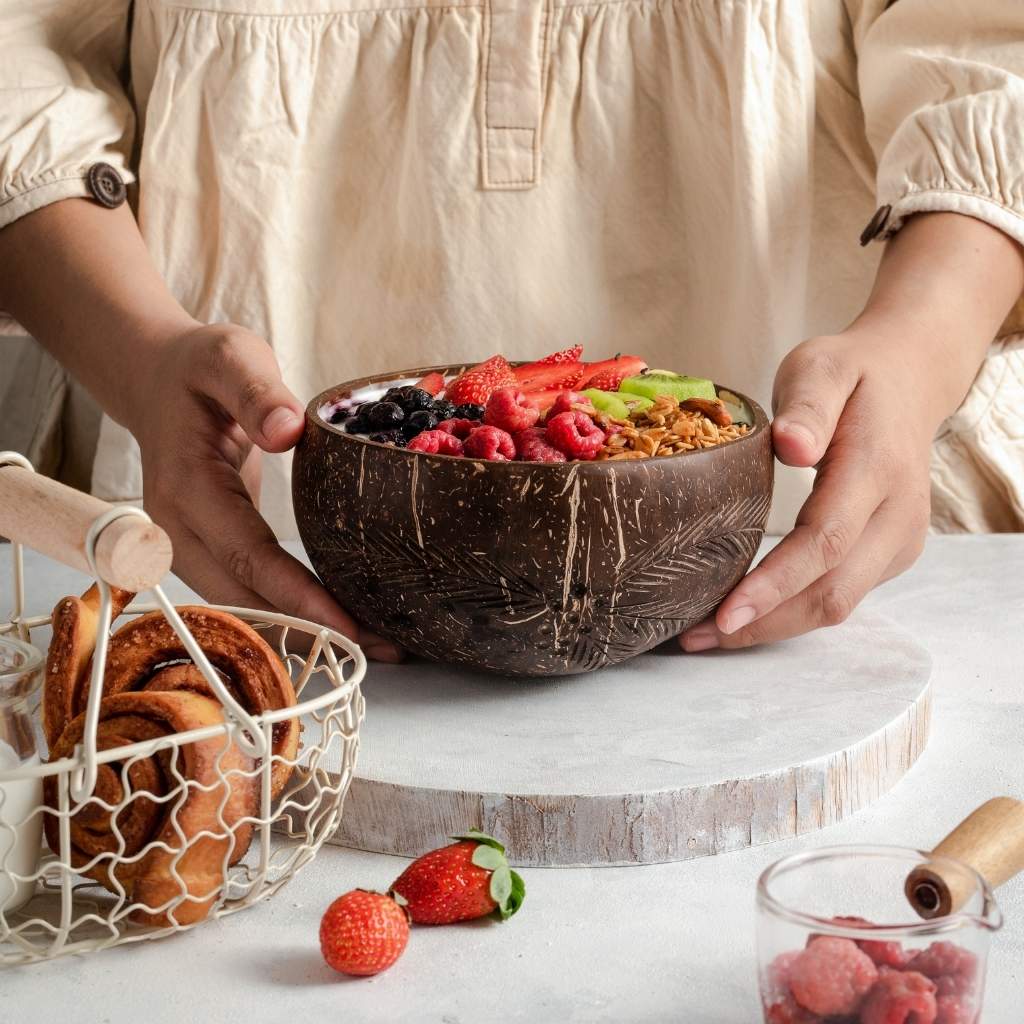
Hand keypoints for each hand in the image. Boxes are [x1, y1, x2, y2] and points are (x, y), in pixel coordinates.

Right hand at [129, 322, 401, 661]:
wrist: (158, 382)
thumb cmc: (198, 368)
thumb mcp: (229, 357)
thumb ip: (255, 391)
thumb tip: (286, 431)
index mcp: (185, 489)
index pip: (247, 556)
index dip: (297, 596)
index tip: (349, 627)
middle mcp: (177, 532)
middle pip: (246, 600)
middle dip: (313, 631)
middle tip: (388, 647)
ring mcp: (187, 548)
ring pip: (246, 608)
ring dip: (306, 631)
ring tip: (381, 644)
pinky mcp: (207, 552)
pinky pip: (249, 592)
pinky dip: (294, 612)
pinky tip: (345, 620)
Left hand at [681, 330, 931, 650]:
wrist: (908, 381)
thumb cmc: (852, 374)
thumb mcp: (823, 367)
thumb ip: (808, 406)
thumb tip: (792, 446)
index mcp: (877, 469)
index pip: (824, 541)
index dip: (774, 584)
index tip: (724, 614)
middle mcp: (899, 516)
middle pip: (832, 592)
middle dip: (764, 623)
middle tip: (695, 637)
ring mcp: (900, 541)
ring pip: (838, 604)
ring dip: (774, 627)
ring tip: (708, 636)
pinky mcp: (891, 554)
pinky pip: (841, 594)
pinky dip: (792, 612)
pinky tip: (746, 614)